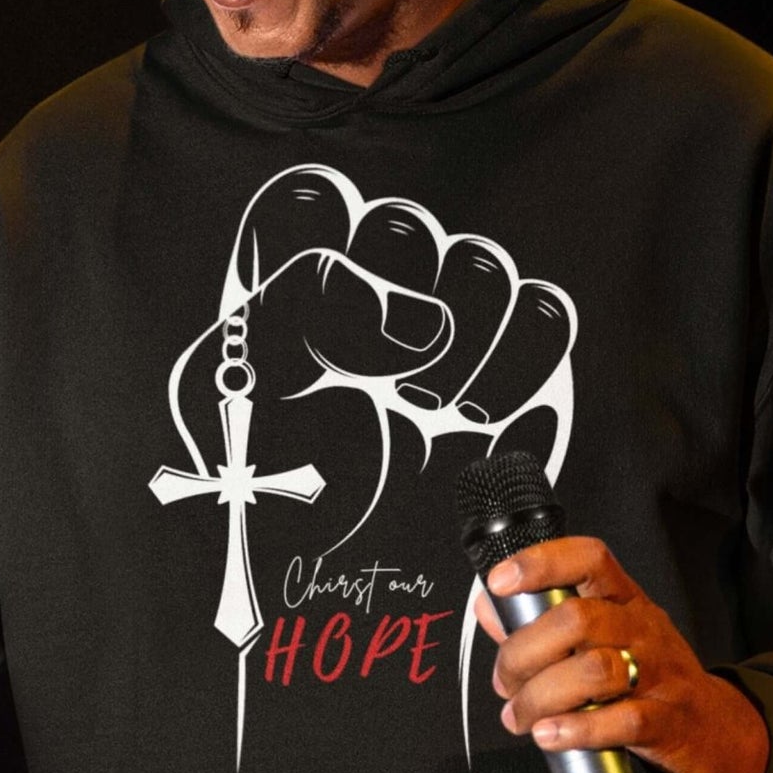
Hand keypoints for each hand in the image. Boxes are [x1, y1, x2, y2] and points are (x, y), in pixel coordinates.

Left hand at [171, 165, 575, 548]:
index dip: (316, 249)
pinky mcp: (512, 370)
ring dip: (454, 338)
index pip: (310, 205)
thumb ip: (294, 317)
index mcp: (291, 285)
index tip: (313, 330)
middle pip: (403, 227)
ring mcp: (447, 326)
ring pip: (479, 265)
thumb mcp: (231, 396)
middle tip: (375, 377)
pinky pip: (540, 320)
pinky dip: (510, 367)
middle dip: (388, 306)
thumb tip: (415, 319)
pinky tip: (470, 417)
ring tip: (421, 405)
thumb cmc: (271, 483)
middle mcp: (372, 291)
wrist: (331, 567)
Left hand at [476, 537, 770, 772]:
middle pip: (576, 620)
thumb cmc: (647, 675)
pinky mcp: (667, 721)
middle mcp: (642, 628)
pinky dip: (576, 729)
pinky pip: (621, 720)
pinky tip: (550, 735)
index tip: (500, 581)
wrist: (715, 727)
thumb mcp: (602, 637)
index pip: (588, 559)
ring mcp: (659, 673)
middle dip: (523, 653)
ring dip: (540, 697)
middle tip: (504, 683)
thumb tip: (487, 608)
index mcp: (623, 600)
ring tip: (521, 717)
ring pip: (593, 670)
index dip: (541, 562)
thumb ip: (540, 622)